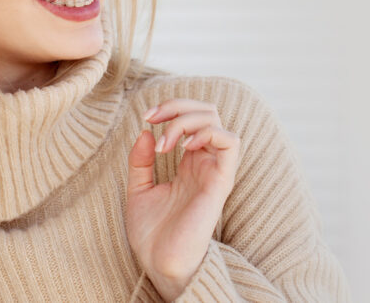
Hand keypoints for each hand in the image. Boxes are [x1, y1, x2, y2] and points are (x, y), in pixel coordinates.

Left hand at [125, 99, 240, 299]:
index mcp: (188, 164)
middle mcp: (204, 164)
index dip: (170, 108)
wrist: (160, 263)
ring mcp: (214, 171)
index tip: (146, 118)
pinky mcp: (220, 182)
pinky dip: (207, 132)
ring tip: (165, 142)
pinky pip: (230, 143)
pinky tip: (183, 147)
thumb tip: (146, 132)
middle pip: (208, 111)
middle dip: (178, 105)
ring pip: (217, 121)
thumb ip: (141, 161)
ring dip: (186, 120)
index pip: (193, 117)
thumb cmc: (152, 234)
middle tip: (153, 118)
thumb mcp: (138, 189)